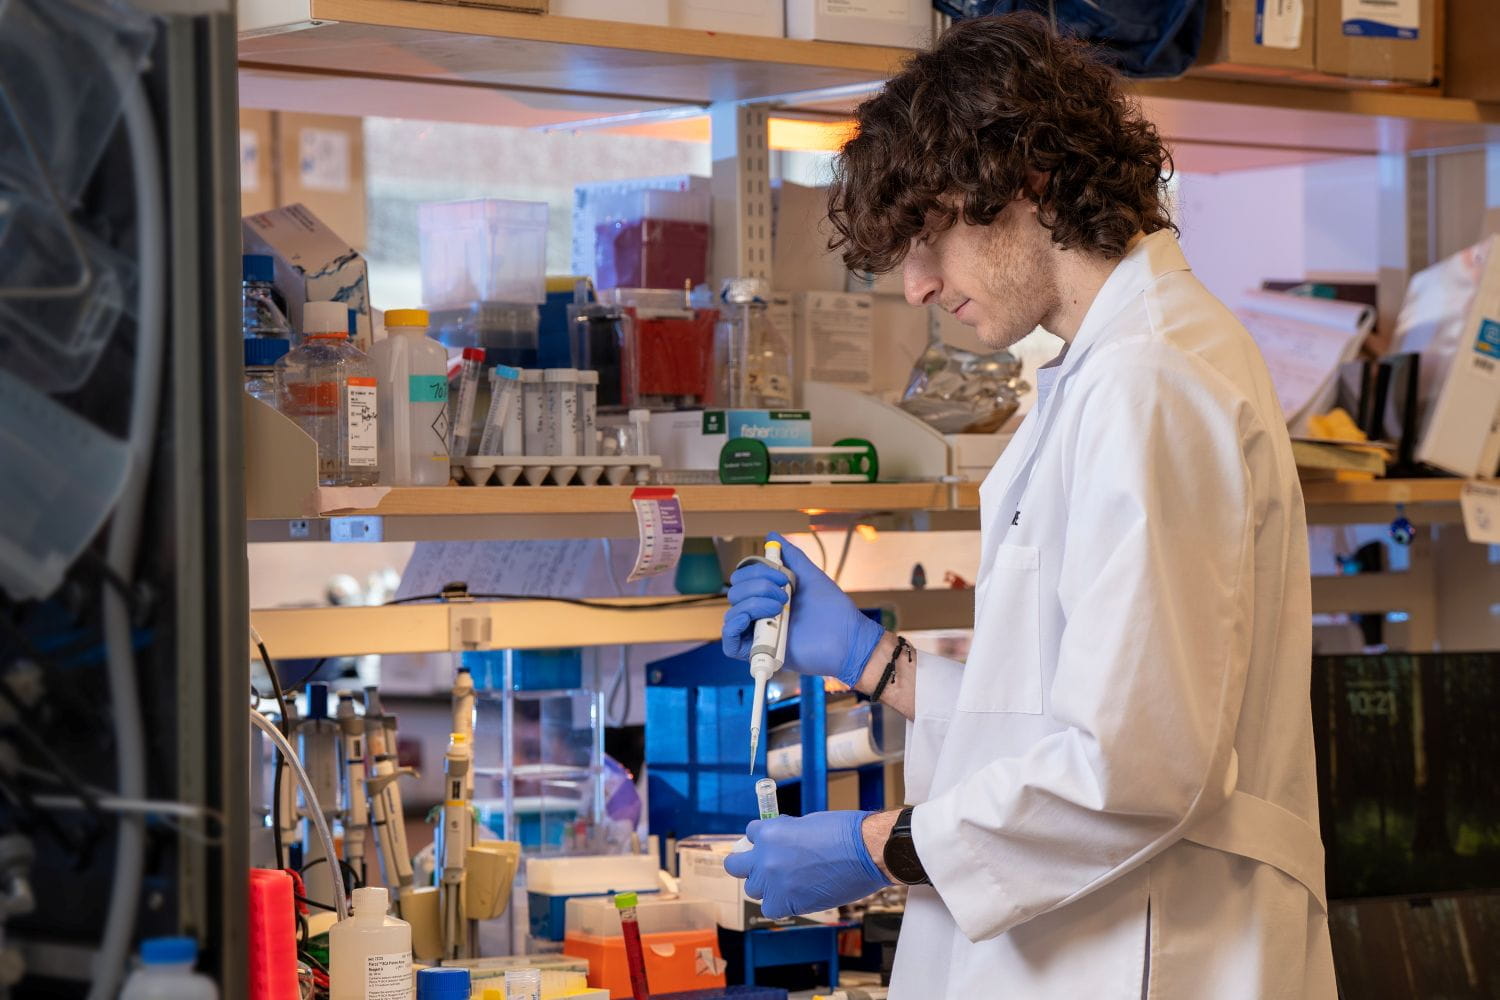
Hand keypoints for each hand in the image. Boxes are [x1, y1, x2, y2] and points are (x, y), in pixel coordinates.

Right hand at [722, 533, 885, 686]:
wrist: (846, 638)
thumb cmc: (833, 609)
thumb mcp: (810, 576)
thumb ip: (791, 556)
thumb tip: (772, 535)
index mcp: (769, 595)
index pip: (742, 579)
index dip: (756, 572)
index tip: (783, 576)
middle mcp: (761, 613)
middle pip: (735, 593)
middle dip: (757, 587)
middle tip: (785, 594)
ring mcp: (759, 633)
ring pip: (733, 613)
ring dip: (753, 604)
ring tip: (779, 609)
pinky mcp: (759, 652)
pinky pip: (729, 642)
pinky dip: (732, 627)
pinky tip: (747, 619)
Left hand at [723, 811, 890, 918]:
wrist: (867, 851)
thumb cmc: (845, 832)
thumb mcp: (807, 823)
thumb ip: (786, 834)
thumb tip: (780, 843)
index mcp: (770, 831)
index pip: (750, 835)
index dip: (762, 840)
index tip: (771, 845)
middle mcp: (766, 857)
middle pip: (737, 866)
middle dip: (747, 865)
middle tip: (761, 867)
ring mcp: (775, 882)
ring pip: (753, 889)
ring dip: (766, 885)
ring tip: (786, 882)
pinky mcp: (788, 902)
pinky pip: (771, 908)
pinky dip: (780, 904)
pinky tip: (794, 897)